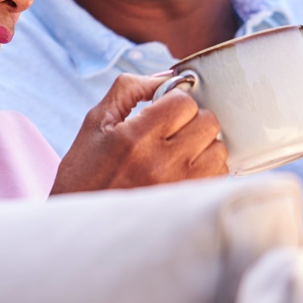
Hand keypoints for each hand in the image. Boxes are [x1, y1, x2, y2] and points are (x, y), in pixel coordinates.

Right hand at [51, 73, 228, 193]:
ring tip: (179, 151)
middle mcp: (160, 163)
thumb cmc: (86, 172)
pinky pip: (220, 174)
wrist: (82, 226)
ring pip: (218, 147)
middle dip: (192, 119)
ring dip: (203, 143)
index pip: (183, 102)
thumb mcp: (96, 122)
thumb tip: (167, 76)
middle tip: (172, 129)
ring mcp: (179, 186)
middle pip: (207, 122)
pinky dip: (208, 167)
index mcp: (134, 138)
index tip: (162, 109)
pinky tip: (185, 170)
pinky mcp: (189, 204)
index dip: (175, 100)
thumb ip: (129, 89)